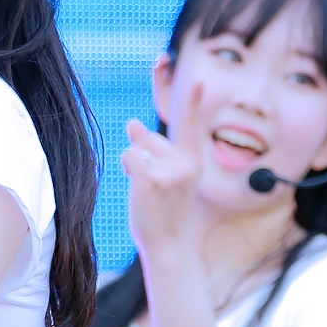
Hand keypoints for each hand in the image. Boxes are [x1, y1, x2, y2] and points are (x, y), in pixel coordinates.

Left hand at [121, 80, 206, 269]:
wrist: (167, 246)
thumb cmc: (163, 214)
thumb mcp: (164, 179)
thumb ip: (152, 151)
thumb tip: (132, 122)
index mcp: (193, 162)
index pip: (190, 126)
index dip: (193, 102)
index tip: (199, 80)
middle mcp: (185, 163)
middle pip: (150, 139)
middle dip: (142, 156)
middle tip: (152, 188)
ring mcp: (170, 171)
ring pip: (137, 149)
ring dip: (133, 167)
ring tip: (146, 192)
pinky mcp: (152, 179)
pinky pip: (130, 157)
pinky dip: (127, 169)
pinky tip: (136, 186)